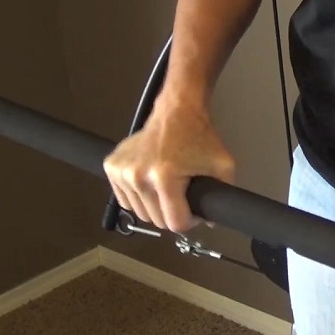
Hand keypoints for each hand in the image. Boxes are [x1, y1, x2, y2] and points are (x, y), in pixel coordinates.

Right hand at [102, 99, 235, 233]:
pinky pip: (126, 201)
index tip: (195, 207)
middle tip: (182, 195)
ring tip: (166, 186)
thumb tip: (210, 221)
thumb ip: (222, 196)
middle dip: (172, 213)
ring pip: (139, 214)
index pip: (174, 223)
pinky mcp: (111, 167)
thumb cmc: (199, 137)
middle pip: (157, 221)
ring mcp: (122, 172)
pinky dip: (138, 198)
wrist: (176, 111)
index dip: (190, 220)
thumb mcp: (222, 166)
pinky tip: (150, 182)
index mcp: (165, 178)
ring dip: (154, 207)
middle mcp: (139, 176)